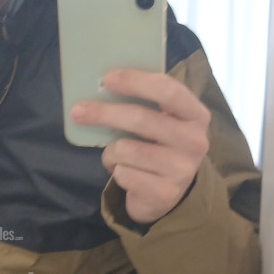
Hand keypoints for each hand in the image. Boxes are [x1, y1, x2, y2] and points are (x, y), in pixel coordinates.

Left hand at [70, 68, 210, 224]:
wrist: (169, 195)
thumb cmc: (159, 148)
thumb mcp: (163, 123)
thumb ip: (145, 104)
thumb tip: (103, 86)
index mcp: (196, 115)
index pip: (168, 90)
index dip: (136, 81)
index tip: (107, 78)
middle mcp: (195, 141)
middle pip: (141, 119)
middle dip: (105, 113)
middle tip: (78, 111)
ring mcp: (182, 169)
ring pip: (126, 149)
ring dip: (110, 152)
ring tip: (115, 156)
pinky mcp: (164, 193)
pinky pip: (123, 174)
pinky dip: (116, 172)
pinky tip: (125, 174)